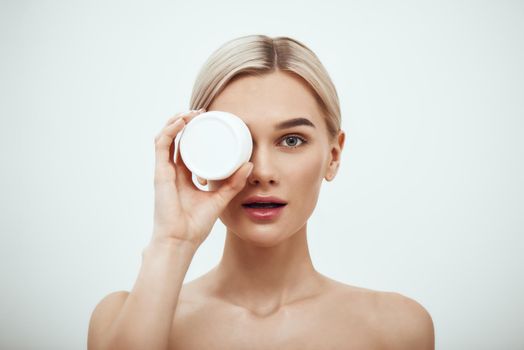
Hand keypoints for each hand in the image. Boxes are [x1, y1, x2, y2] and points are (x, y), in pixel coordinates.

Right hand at [151, 109, 252, 248]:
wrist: (180, 241)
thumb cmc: (195, 225)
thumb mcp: (220, 199)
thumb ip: (233, 184)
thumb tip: (249, 166)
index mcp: (184, 177)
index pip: (188, 149)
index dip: (196, 134)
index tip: (210, 122)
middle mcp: (173, 171)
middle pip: (177, 140)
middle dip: (186, 123)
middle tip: (202, 113)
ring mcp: (165, 171)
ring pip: (167, 137)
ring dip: (177, 121)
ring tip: (192, 112)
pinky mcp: (160, 172)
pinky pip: (162, 145)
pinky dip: (170, 130)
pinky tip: (181, 121)